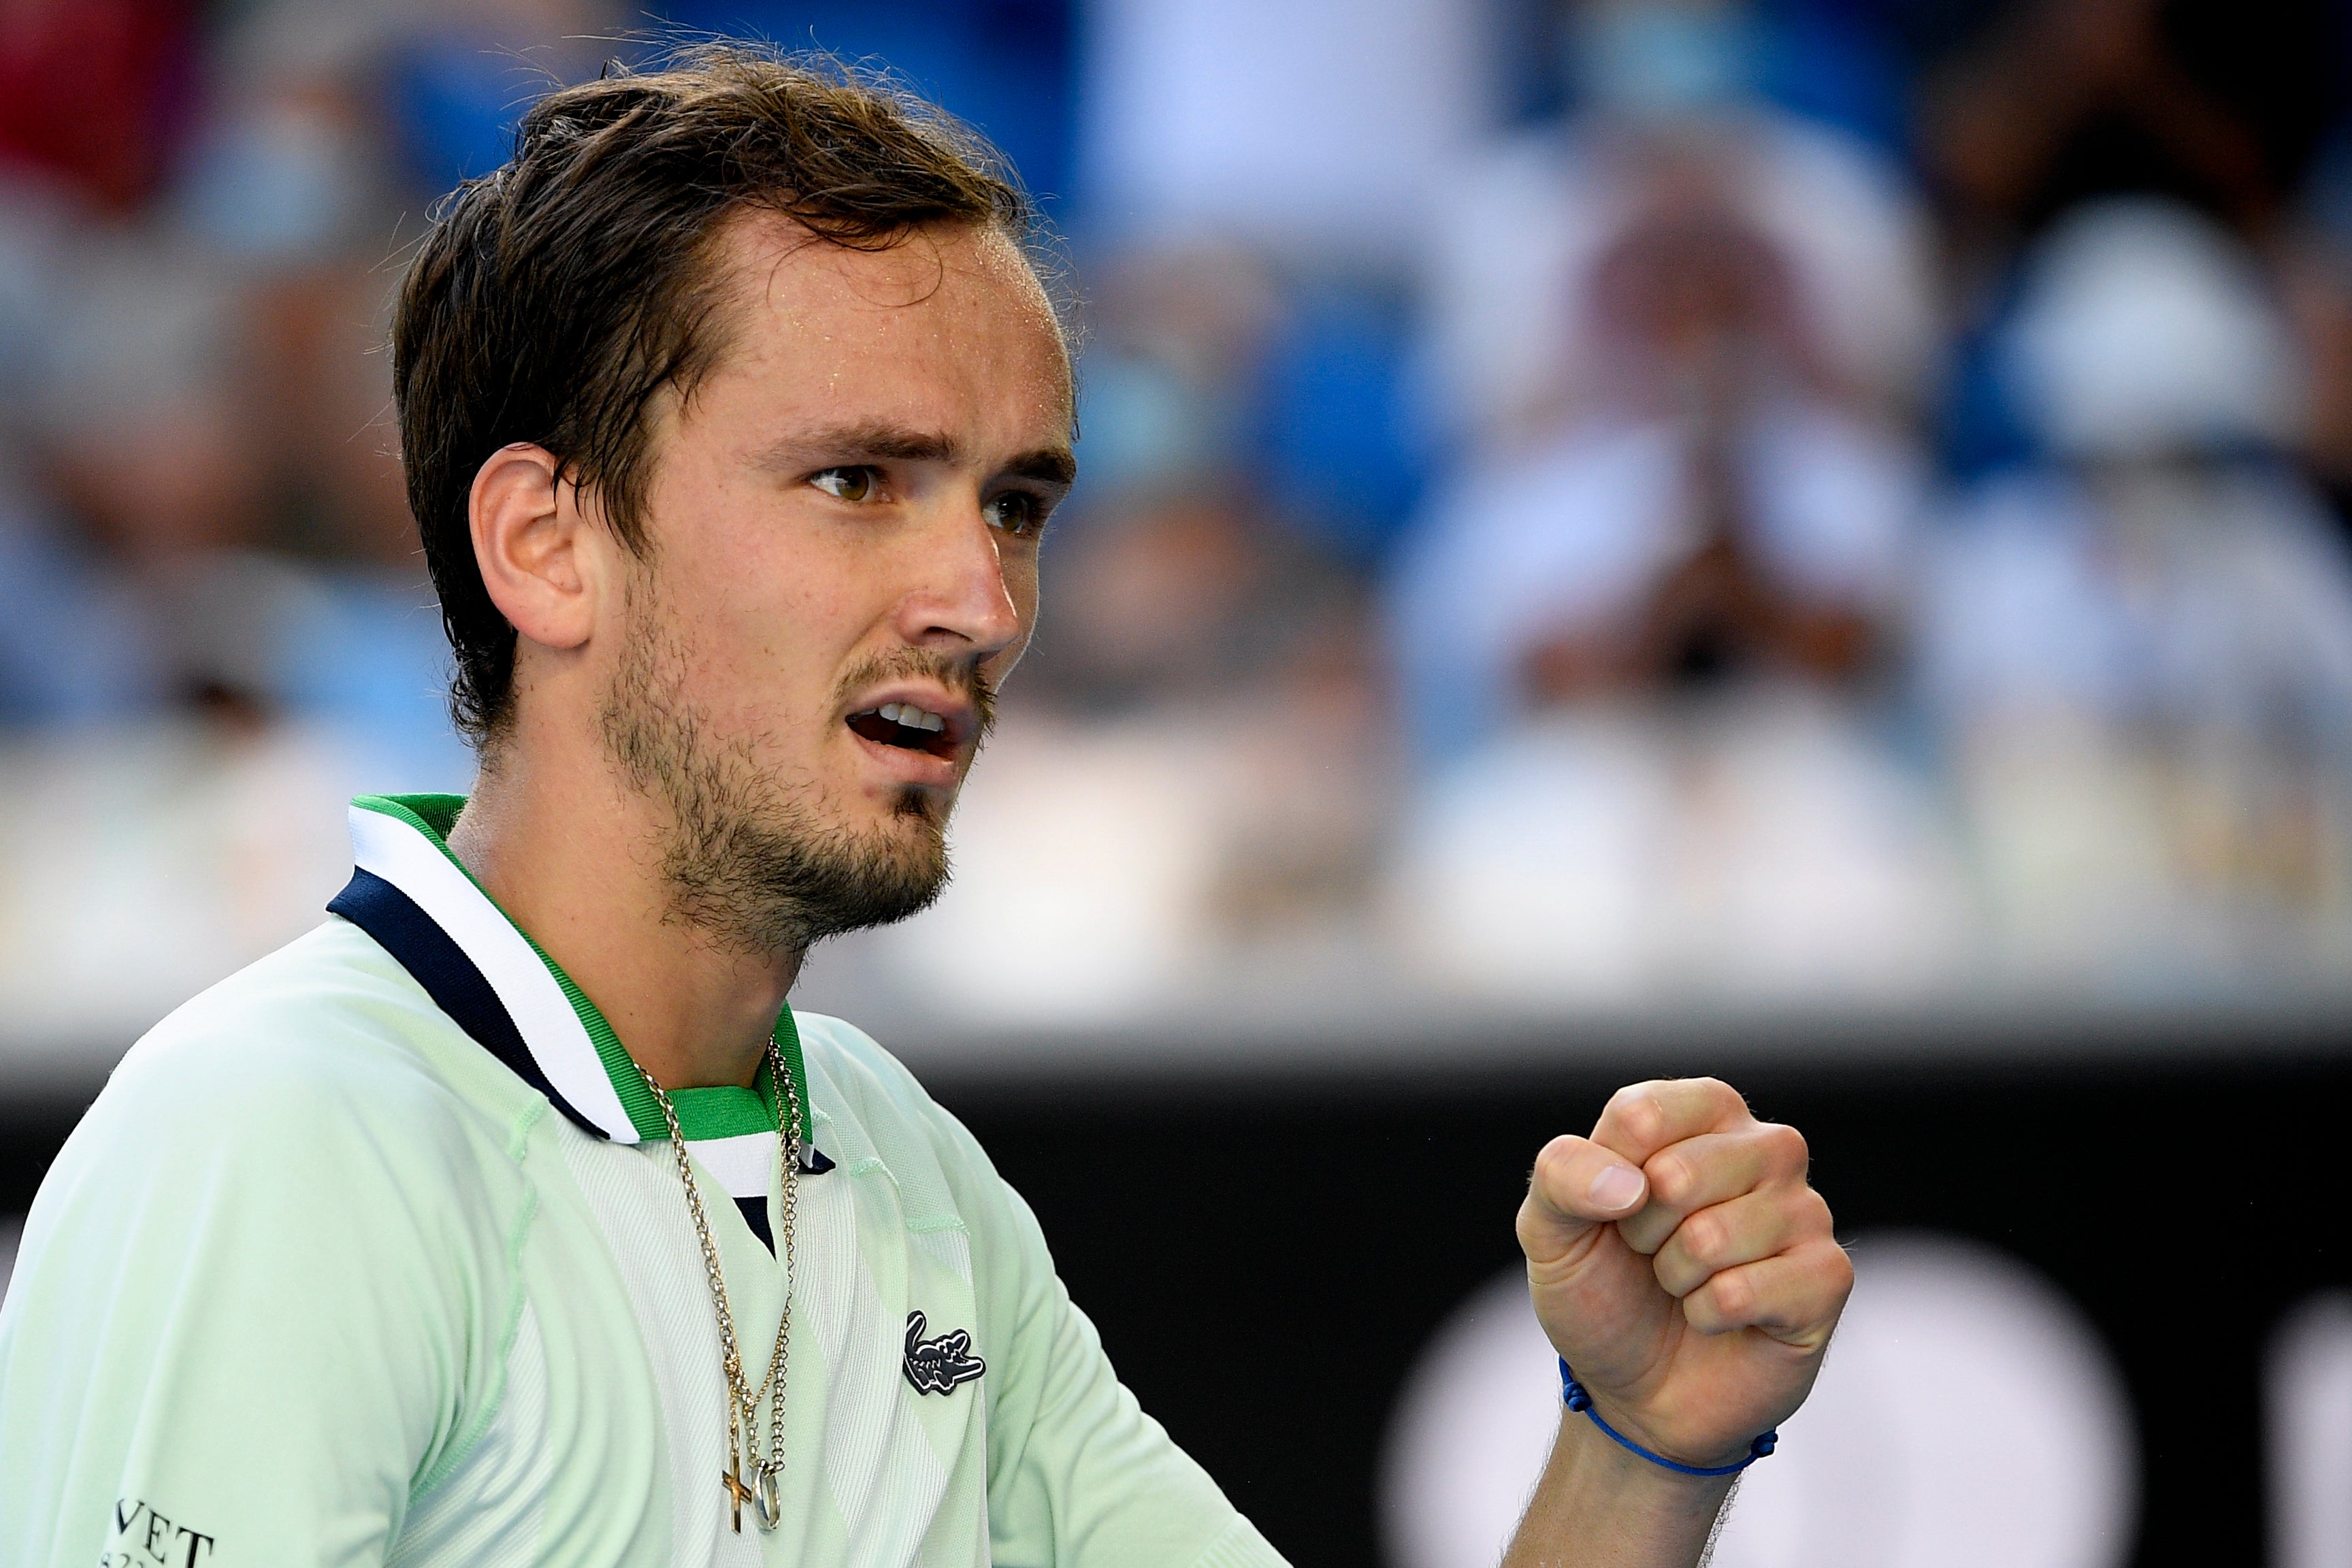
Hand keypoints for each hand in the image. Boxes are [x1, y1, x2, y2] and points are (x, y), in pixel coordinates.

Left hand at [1516, 1078, 1850, 1468]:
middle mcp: (1767, 1146)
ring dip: (1676, 1279)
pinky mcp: (1826, 1277)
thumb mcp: (1550, 1227)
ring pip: (1710, 1238)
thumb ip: (1562, 1175)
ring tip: (1685, 1285)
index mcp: (1704, 1110)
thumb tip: (1630, 1184)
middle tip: (1652, 1255)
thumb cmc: (1603, 1290)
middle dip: (1642, 1234)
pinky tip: (1719, 1318)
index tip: (1615, 1209)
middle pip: (1678, 1174)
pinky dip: (1708, 1317)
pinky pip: (1742, 1293)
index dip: (1607, 1180)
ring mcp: (1805, 1210)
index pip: (1642, 1116)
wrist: (1638, 1390)